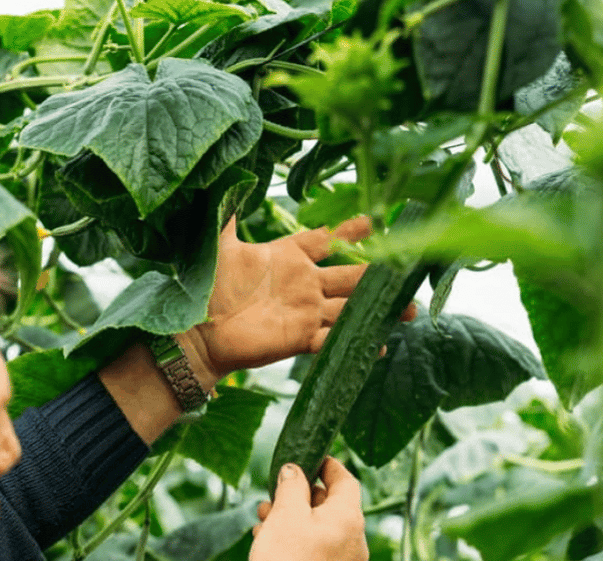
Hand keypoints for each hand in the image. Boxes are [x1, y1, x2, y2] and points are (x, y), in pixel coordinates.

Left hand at [178, 217, 399, 383]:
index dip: (349, 232)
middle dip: (379, 273)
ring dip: (378, 308)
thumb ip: (225, 214)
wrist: (195, 332)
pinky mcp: (299, 338)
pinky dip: (355, 341)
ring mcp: (304, 312)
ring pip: (350, 308)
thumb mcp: (217, 246)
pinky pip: (333, 339)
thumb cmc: (205, 289)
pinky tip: (380, 343)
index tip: (375, 220)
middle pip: (350, 275)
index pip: (326, 240)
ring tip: (407, 308)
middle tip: (407, 266)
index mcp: (287, 257)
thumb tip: (223, 176)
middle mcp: (303, 283)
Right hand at [247, 457, 367, 560]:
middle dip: (301, 497)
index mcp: (349, 518)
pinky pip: (318, 552)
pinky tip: (270, 544)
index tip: (311, 458)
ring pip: (321, 530)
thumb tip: (294, 471)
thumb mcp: (286, 515)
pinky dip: (298, 542)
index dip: (328, 466)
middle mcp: (355, 540)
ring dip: (294, 520)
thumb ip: (292, 487)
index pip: (346, 480)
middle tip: (275, 493)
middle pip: (331, 506)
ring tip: (264, 520)